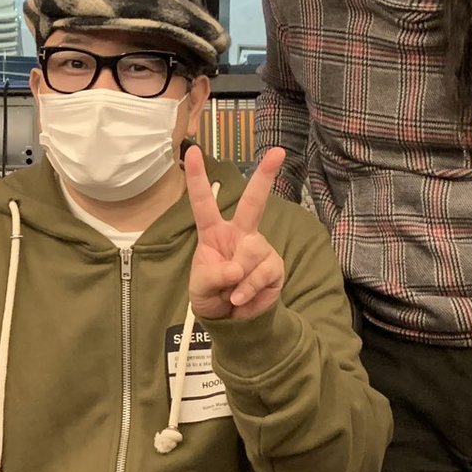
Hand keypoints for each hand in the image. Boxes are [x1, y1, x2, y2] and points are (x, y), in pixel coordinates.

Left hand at [185, 146, 286, 320]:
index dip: (197, 178)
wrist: (234, 320)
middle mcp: (240, 233)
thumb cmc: (212, 295)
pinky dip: (249, 290)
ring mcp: (260, 247)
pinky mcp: (275, 265)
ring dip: (237, 278)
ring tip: (231, 292)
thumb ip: (212, 276)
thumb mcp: (200, 288)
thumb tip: (235, 269)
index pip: (203, 203)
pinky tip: (242, 298)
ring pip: (251, 252)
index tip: (193, 151)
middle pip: (253, 203)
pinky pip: (262, 274)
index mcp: (214, 232)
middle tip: (278, 152)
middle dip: (265, 176)